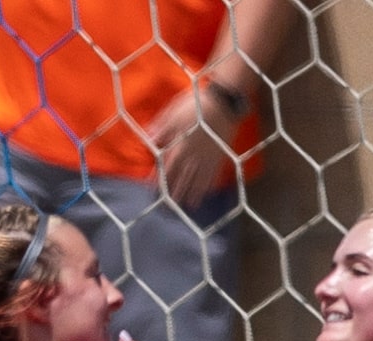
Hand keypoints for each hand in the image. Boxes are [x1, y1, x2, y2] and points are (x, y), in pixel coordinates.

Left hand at [146, 83, 235, 203]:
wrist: (223, 102)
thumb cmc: (196, 104)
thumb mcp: (173, 111)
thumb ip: (161, 126)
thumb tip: (149, 138)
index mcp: (180, 145)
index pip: (167, 167)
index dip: (159, 179)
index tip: (153, 191)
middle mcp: (193, 155)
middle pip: (181, 178)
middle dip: (174, 192)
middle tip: (169, 206)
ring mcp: (207, 157)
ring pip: (197, 180)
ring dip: (190, 193)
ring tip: (186, 205)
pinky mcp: (219, 156)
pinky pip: (213, 175)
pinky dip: (208, 186)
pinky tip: (205, 194)